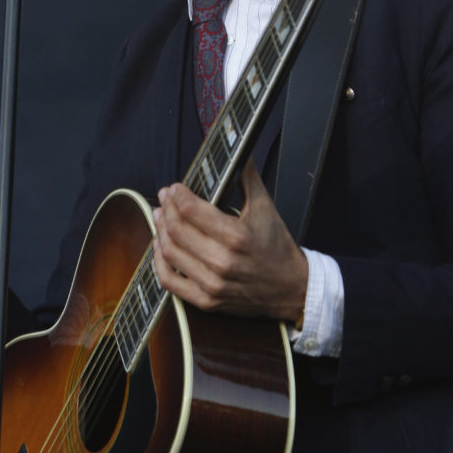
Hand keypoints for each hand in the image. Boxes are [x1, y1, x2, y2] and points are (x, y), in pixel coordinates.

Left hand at [152, 157, 307, 322]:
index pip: (191, 210)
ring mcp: (213, 284)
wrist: (292, 289)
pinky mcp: (207, 301)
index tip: (174, 187)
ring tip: (160, 217)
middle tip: (163, 198)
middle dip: (165, 209)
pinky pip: (171, 283)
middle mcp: (222, 262)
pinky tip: (161, 247)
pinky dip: (160, 263)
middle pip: (177, 230)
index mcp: (236, 236)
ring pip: (171, 253)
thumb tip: (240, 151)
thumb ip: (248, 177)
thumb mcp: (266, 208)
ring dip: (161, 231)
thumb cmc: (278, 247)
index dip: (177, 195)